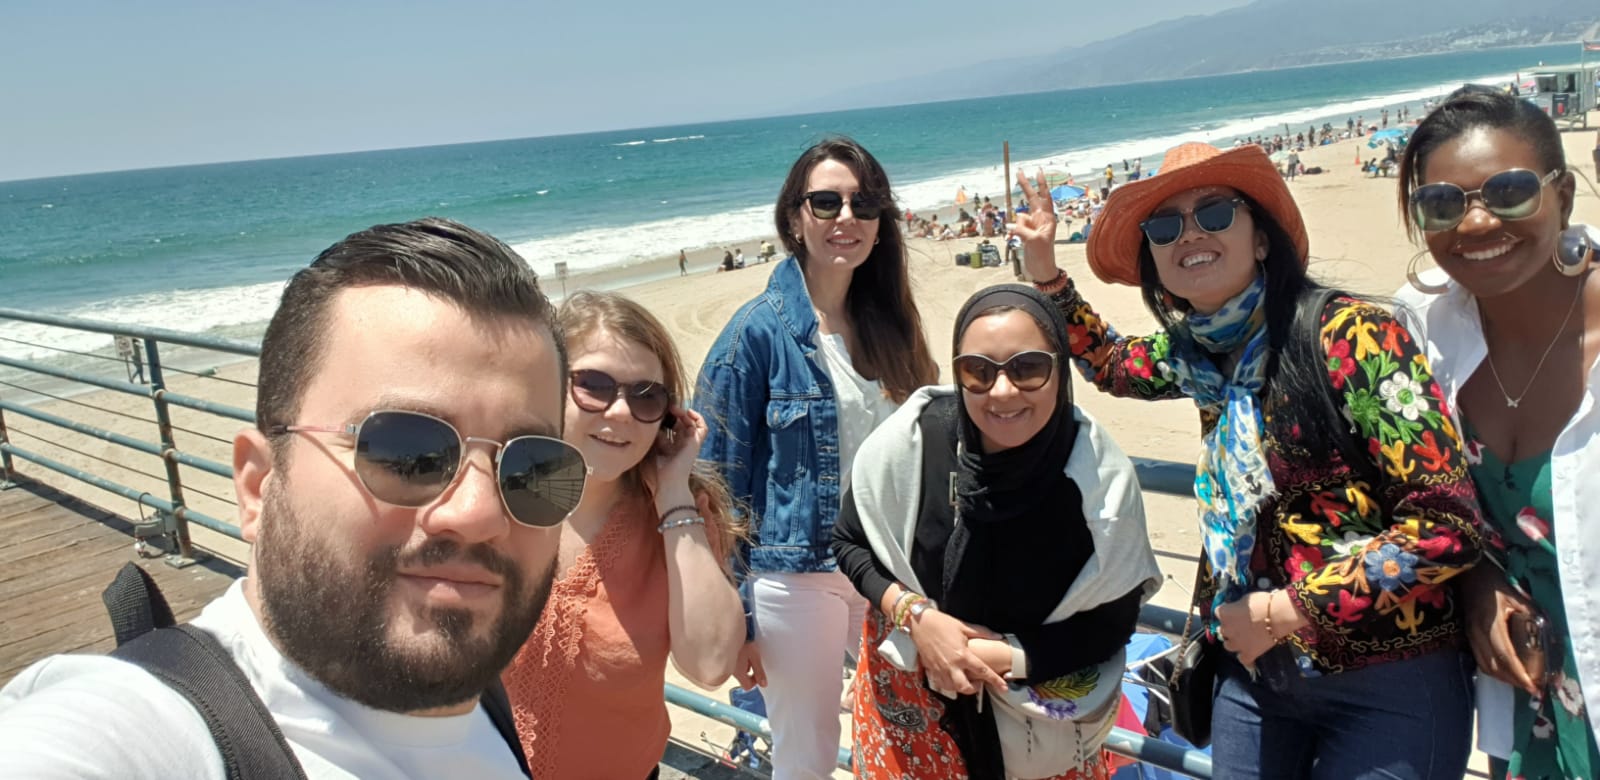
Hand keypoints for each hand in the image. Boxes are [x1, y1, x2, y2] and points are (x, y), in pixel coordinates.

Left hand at [650, 407, 707, 498]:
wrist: (668, 483)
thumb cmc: (656, 474)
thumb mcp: (650, 453)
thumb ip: (652, 439)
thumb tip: (651, 425)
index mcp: (671, 449)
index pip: (670, 430)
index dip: (665, 420)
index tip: (657, 414)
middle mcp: (681, 445)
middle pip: (681, 425)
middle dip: (674, 415)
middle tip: (666, 408)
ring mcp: (690, 444)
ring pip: (691, 423)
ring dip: (683, 414)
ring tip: (674, 409)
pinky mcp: (696, 443)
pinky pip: (702, 427)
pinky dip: (698, 418)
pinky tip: (687, 412)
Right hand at [731, 640, 766, 689]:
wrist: (730, 631)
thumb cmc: (743, 642)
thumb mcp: (754, 656)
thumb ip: (759, 671)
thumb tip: (763, 684)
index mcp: (739, 673)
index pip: (747, 686)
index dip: (755, 682)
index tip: (759, 673)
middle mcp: (731, 671)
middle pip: (743, 677)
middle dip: (750, 671)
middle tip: (754, 659)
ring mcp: (728, 664)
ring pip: (738, 669)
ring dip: (745, 664)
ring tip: (749, 652)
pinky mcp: (726, 656)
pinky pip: (734, 662)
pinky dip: (739, 658)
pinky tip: (743, 649)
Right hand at [909, 609, 1006, 696]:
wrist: (919, 623)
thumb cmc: (941, 623)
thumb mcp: (963, 626)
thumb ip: (982, 632)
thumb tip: (998, 636)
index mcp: (962, 655)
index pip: (983, 671)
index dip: (995, 680)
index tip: (1003, 687)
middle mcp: (951, 665)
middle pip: (965, 687)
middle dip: (974, 689)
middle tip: (978, 682)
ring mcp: (940, 669)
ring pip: (952, 688)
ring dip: (961, 687)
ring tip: (965, 680)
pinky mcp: (931, 669)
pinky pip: (941, 684)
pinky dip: (948, 685)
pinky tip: (951, 678)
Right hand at [1011, 169, 1059, 280]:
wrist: (1041, 270)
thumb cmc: (1043, 255)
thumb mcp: (1033, 241)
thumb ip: (1021, 230)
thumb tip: (1009, 225)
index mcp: (1047, 218)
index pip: (1044, 197)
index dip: (1040, 184)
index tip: (1037, 171)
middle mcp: (1040, 219)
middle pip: (1032, 198)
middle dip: (1026, 186)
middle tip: (1019, 171)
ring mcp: (1032, 225)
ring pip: (1019, 217)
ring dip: (1018, 226)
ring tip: (1025, 240)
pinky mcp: (1025, 232)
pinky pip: (1015, 226)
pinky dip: (1013, 232)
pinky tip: (1015, 240)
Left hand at [1215, 591, 1300, 666]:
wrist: (1277, 616)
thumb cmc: (1262, 602)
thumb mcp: (1245, 599)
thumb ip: (1236, 606)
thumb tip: (1236, 609)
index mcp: (1224, 613)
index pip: (1218, 612)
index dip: (1227, 612)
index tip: (1233, 611)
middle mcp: (1226, 629)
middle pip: (1222, 630)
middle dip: (1229, 627)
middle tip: (1240, 624)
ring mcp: (1236, 643)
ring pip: (1228, 645)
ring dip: (1233, 642)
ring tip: (1242, 639)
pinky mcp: (1248, 654)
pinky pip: (1243, 659)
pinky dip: (1245, 657)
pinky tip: (1249, 654)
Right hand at [1461, 564, 1539, 694]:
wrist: (1469, 575)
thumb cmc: (1495, 584)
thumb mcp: (1516, 596)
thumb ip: (1530, 613)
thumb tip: (1545, 633)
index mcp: (1491, 623)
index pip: (1506, 655)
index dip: (1519, 674)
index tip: (1533, 686)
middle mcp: (1478, 632)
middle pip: (1495, 666)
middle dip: (1514, 681)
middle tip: (1532, 688)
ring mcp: (1470, 635)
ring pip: (1486, 666)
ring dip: (1503, 678)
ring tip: (1520, 683)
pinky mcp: (1468, 636)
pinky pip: (1480, 659)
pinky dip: (1493, 671)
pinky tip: (1505, 672)